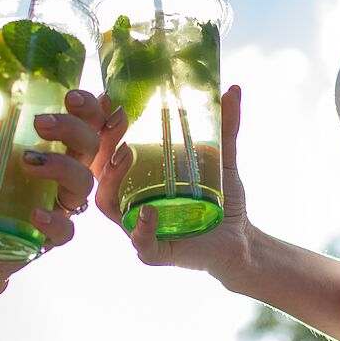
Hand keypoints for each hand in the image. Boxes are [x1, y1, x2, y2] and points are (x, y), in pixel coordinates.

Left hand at [0, 84, 108, 340]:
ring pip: (84, 183)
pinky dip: (54, 221)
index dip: (90, 107)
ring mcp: (63, 206)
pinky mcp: (51, 237)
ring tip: (28, 162)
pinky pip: (67, 231)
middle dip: (73, 130)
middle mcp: (68, 175)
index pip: (88, 122)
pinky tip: (35, 214)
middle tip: (41, 123)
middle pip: (91, 147)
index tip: (71, 95)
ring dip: (62, 167)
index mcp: (58, 149)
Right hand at [94, 85, 251, 279]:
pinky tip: (149, 211)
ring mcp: (138, 225)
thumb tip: (232, 89)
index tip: (107, 98)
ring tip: (125, 156)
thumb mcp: (223, 159)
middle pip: (97, 170)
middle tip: (117, 120)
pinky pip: (140, 242)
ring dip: (111, 179)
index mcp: (138, 175)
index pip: (106, 146)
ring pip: (108, 203)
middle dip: (99, 143)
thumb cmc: (223, 200)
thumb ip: (226, 128)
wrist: (242, 241)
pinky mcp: (156, 251)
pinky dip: (142, 227)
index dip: (99, 123)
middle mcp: (130, 198)